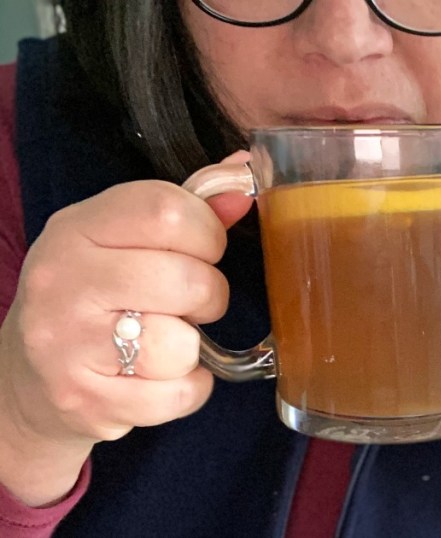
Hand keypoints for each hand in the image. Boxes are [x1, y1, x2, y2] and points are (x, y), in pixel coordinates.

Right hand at [0, 154, 251, 505]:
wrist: (30, 380)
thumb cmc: (96, 299)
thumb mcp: (123, 242)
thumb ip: (187, 210)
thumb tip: (244, 176)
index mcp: (76, 228)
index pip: (167, 210)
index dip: (207, 233)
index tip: (204, 250)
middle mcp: (62, 281)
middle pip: (186, 279)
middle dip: (208, 295)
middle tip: (189, 303)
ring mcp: (66, 345)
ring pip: (180, 343)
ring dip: (192, 347)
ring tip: (166, 342)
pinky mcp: (84, 400)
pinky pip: (177, 394)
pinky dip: (187, 389)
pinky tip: (159, 379)